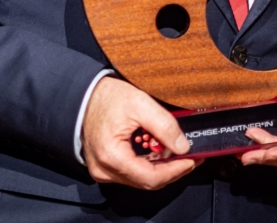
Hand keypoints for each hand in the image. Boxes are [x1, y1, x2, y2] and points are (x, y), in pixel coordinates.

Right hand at [82, 77, 198, 189]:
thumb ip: (165, 125)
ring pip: (141, 179)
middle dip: (172, 170)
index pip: (151, 177)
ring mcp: (103, 170)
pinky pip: (132, 173)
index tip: (192, 160)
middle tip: (190, 158)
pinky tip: (159, 153)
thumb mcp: (140, 103)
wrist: (84, 95)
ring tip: (177, 153)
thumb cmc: (106, 97)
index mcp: (112, 156)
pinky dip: (148, 165)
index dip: (176, 171)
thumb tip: (183, 146)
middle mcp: (105, 170)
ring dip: (161, 168)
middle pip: (147, 181)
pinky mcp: (104, 166)